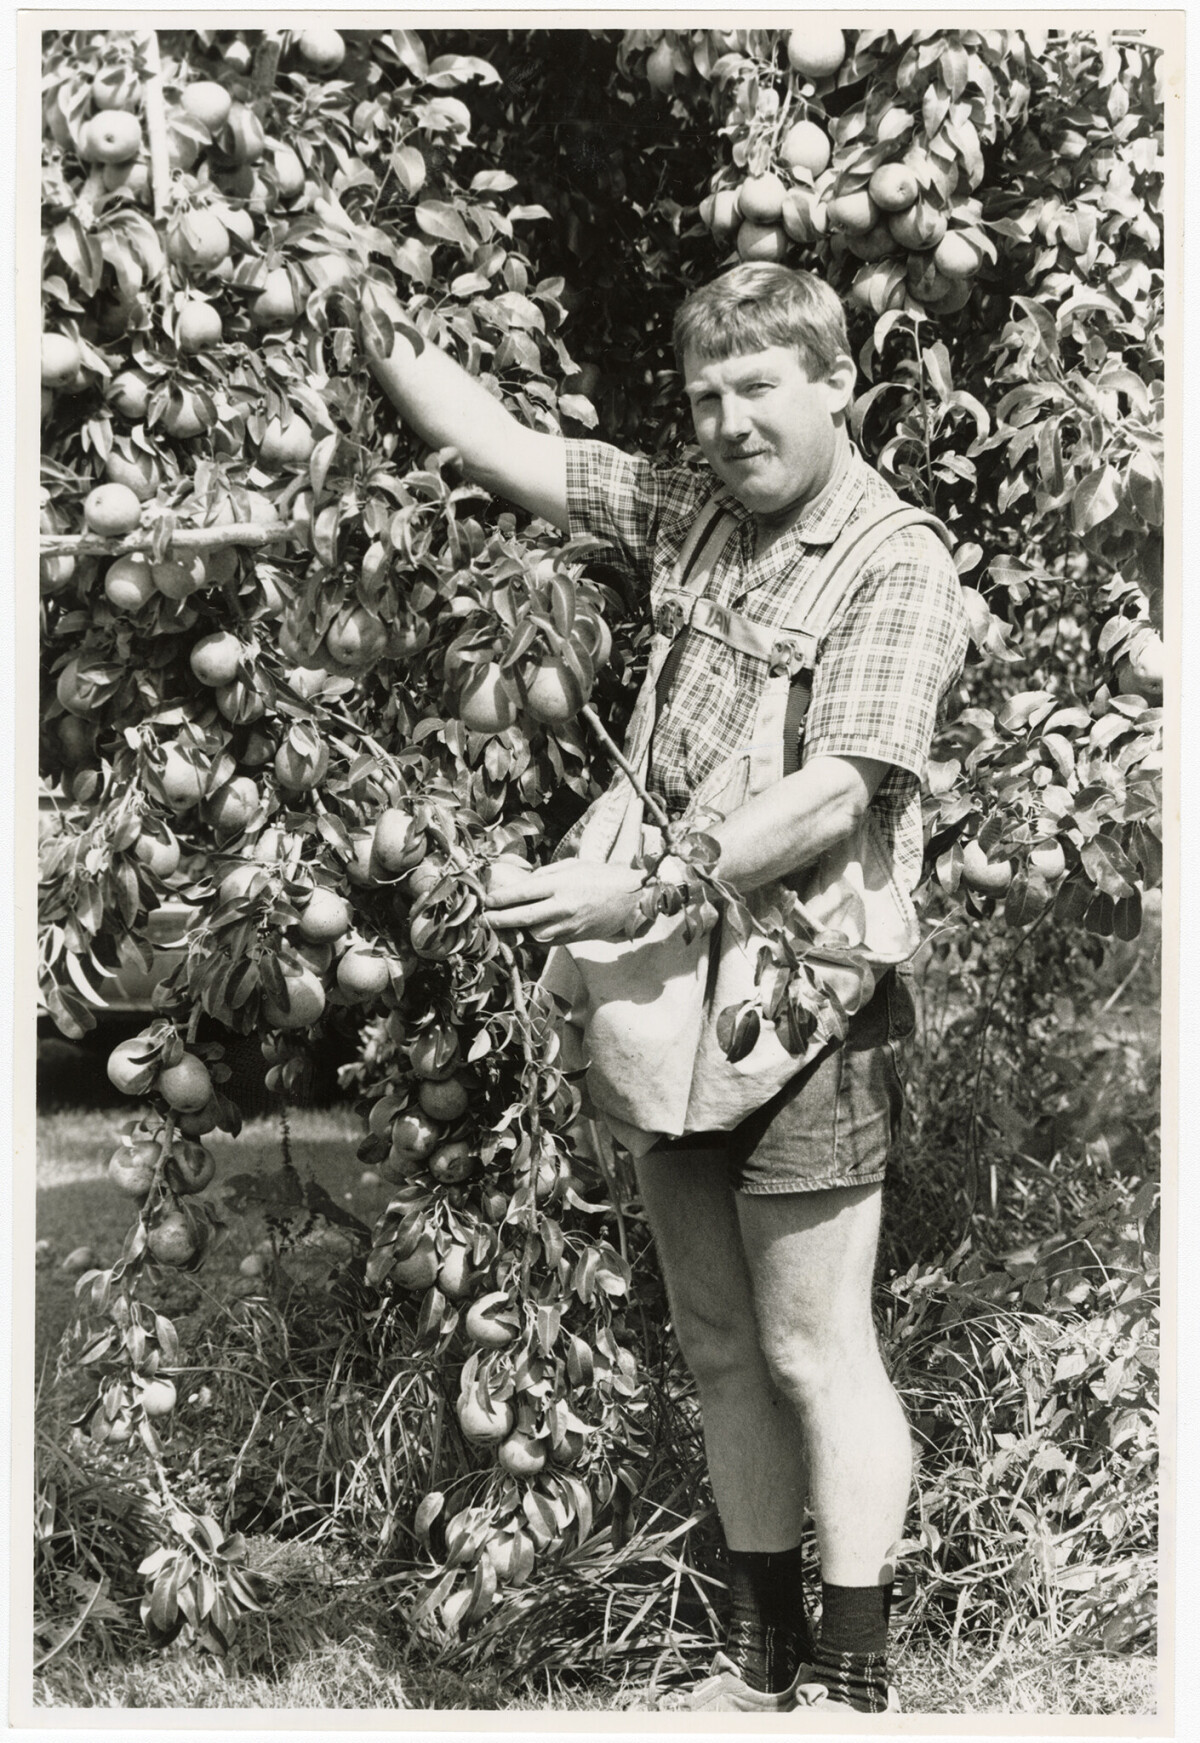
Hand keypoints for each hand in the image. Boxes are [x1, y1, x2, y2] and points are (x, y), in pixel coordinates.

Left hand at [484, 859, 644, 944]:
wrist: (630, 898)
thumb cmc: (600, 876)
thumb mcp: (572, 866)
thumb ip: (546, 874)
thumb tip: (523, 882)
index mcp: (560, 884)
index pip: (522, 893)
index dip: (501, 898)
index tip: (487, 900)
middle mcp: (562, 906)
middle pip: (522, 917)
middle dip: (500, 920)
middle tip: (485, 920)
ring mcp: (569, 925)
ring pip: (533, 934)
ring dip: (517, 931)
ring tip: (504, 926)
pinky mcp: (574, 938)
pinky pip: (547, 942)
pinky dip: (534, 938)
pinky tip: (526, 932)